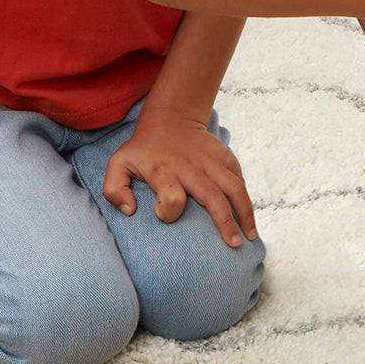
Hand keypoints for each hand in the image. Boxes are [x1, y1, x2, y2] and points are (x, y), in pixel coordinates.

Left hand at [103, 107, 256, 248]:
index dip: (169, 212)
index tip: (163, 214)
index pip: (173, 199)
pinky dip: (244, 194)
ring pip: (233, 187)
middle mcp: (191, 167)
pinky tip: (247, 213)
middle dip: (226, 223)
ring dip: (244, 212)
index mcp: (164, 172)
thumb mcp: (118, 164)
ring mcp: (210, 160)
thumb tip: (130, 211)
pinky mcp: (223, 154)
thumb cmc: (143, 148)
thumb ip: (115, 189)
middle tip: (234, 246)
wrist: (170, 117)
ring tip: (249, 235)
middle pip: (213, 197)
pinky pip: (237, 176)